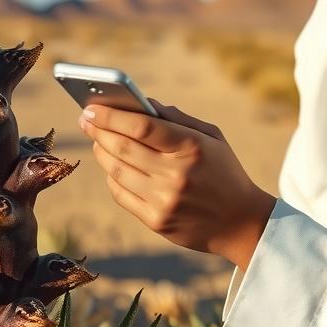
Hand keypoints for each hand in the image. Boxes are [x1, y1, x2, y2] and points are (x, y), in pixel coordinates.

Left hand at [78, 98, 275, 269]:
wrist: (241, 222)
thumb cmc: (224, 172)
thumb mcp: (212, 137)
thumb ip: (178, 118)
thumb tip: (142, 103)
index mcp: (191, 147)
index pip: (141, 126)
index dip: (111, 115)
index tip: (91, 107)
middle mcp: (175, 174)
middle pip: (122, 147)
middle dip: (98, 130)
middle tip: (85, 119)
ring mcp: (164, 200)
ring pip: (116, 171)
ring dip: (101, 152)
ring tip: (98, 140)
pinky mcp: (156, 221)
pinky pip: (121, 194)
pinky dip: (111, 177)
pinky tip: (112, 166)